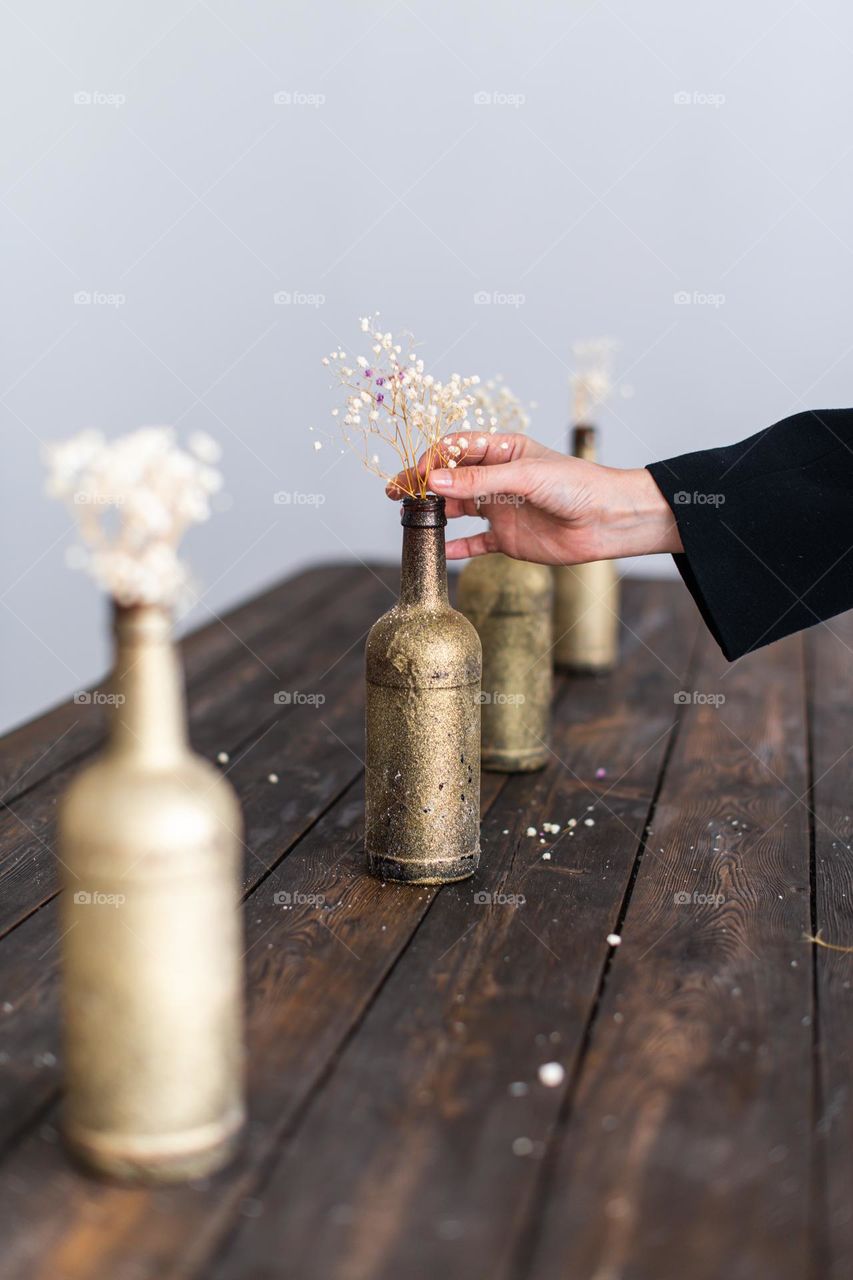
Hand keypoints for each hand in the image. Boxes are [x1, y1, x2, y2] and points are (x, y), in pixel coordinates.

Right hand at [386, 433, 682, 563]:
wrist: (608, 520)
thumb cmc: (576, 486)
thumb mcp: (525, 477)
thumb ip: (479, 481)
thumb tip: (435, 482)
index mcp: (503, 451)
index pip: (456, 450)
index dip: (432, 460)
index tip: (416, 476)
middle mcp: (498, 479)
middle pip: (451, 480)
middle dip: (423, 486)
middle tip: (397, 494)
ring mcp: (501, 509)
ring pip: (458, 510)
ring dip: (436, 514)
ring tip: (412, 521)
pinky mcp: (508, 538)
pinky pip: (475, 542)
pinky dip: (457, 547)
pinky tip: (440, 551)